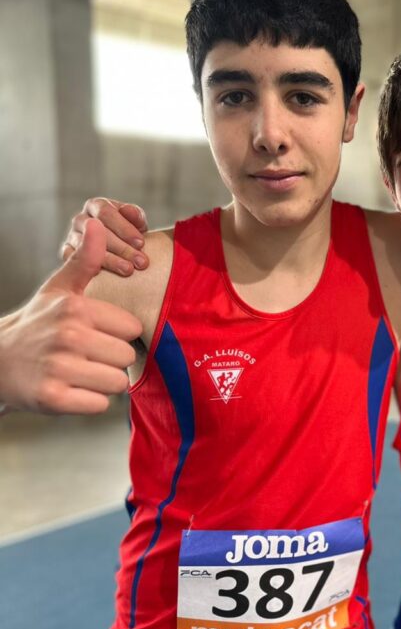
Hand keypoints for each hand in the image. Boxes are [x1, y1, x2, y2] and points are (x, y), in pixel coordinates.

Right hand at [1, 220, 142, 413]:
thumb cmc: (39, 324)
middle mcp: (68, 336)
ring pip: (117, 382)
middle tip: (86, 357)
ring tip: (79, 373)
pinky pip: (99, 405)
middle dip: (111, 360)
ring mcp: (59, 368)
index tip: (97, 334)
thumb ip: (86, 260)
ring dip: (102, 382)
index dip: (118, 334)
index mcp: (76, 309)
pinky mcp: (53, 399)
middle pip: (127, 357)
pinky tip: (71, 390)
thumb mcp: (59, 289)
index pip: (132, 328)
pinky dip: (89, 402)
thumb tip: (96, 223)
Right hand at [61, 197, 148, 276]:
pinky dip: (92, 270)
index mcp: (96, 206)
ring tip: (128, 270)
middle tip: (140, 262)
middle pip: (97, 232)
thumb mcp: (136, 223)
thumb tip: (129, 211)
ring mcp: (72, 237)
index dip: (124, 228)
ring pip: (87, 249)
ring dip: (110, 261)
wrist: (119, 251)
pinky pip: (76, 262)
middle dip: (122, 248)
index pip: (106, 213)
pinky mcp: (68, 255)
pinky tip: (107, 277)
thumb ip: (135, 216)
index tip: (141, 243)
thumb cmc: (129, 234)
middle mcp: (81, 219)